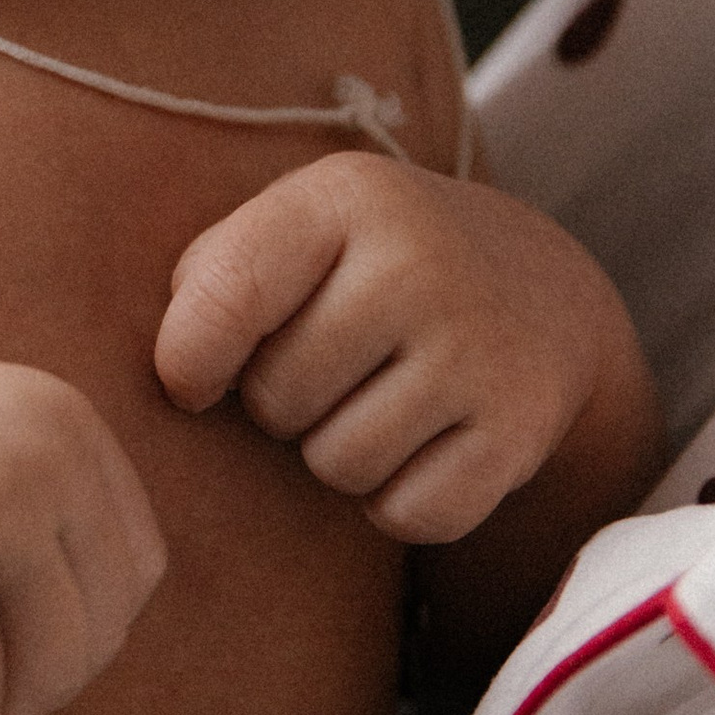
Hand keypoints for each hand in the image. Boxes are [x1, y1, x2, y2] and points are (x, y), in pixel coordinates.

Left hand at [156, 155, 651, 542]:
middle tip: (330, 374)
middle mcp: (422, 264)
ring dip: (339, 456)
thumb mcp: (299, 229)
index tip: (194, 378)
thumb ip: (214, 280)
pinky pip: (408, 514)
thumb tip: (175, 374)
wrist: (540, 289)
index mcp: (348, 199)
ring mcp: (480, 349)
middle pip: (277, 399)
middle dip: (282, 406)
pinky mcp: (519, 431)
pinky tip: (423, 446)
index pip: (226, 297)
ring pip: (340, 464)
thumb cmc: (371, 268)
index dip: (187, 362)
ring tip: (375, 403)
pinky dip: (399, 503)